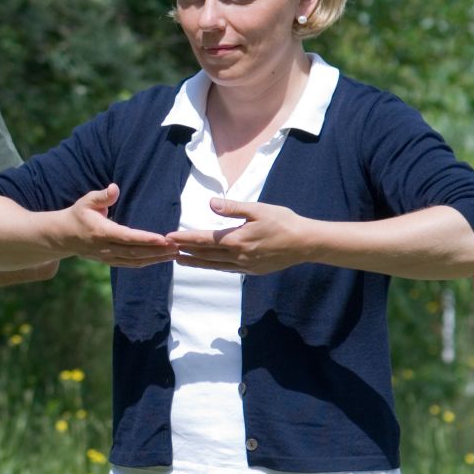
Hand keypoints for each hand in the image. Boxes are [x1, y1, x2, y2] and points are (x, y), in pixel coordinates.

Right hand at [60, 184, 177, 266]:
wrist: (63, 236)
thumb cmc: (78, 215)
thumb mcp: (86, 202)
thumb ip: (101, 196)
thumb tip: (115, 188)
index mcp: (101, 232)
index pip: (126, 237)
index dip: (145, 239)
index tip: (163, 238)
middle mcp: (105, 248)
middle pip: (135, 252)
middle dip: (157, 251)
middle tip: (176, 246)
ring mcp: (108, 257)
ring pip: (135, 260)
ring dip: (156, 258)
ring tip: (174, 254)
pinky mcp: (110, 261)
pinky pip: (131, 264)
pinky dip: (147, 262)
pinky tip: (161, 259)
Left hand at [167, 198, 310, 274]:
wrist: (306, 243)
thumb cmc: (283, 222)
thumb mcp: (258, 209)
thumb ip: (233, 208)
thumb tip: (210, 203)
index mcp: (237, 239)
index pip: (204, 240)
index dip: (185, 239)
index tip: (168, 237)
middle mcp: (238, 255)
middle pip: (205, 254)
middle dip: (185, 251)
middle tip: (167, 249)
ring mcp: (245, 265)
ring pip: (214, 265)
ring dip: (196, 262)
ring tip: (180, 260)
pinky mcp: (252, 271)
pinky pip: (227, 269)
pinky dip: (213, 266)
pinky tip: (207, 264)